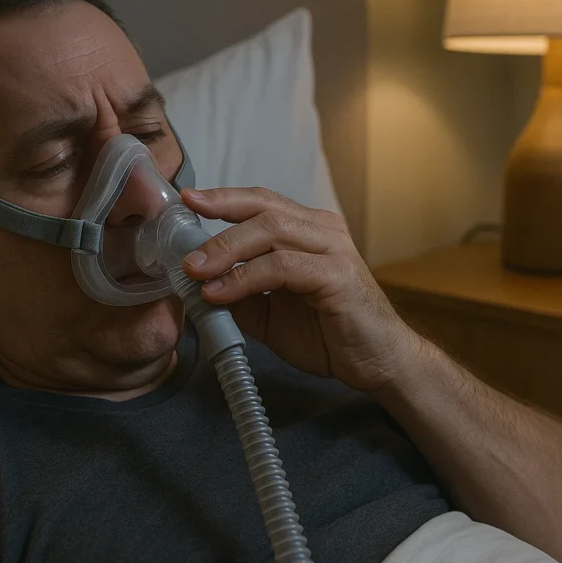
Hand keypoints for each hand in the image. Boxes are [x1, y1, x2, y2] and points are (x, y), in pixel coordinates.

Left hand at [180, 187, 420, 392]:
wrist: (378, 363)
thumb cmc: (329, 335)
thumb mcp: (269, 314)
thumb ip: (239, 295)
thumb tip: (196, 285)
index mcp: (308, 230)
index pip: (260, 202)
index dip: (222, 199)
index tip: (186, 200)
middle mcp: (322, 230)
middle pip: (262, 208)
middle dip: (217, 222)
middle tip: (183, 249)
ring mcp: (333, 249)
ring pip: (270, 231)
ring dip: (226, 250)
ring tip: (196, 272)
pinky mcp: (337, 275)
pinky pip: (282, 266)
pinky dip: (245, 278)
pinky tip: (221, 293)